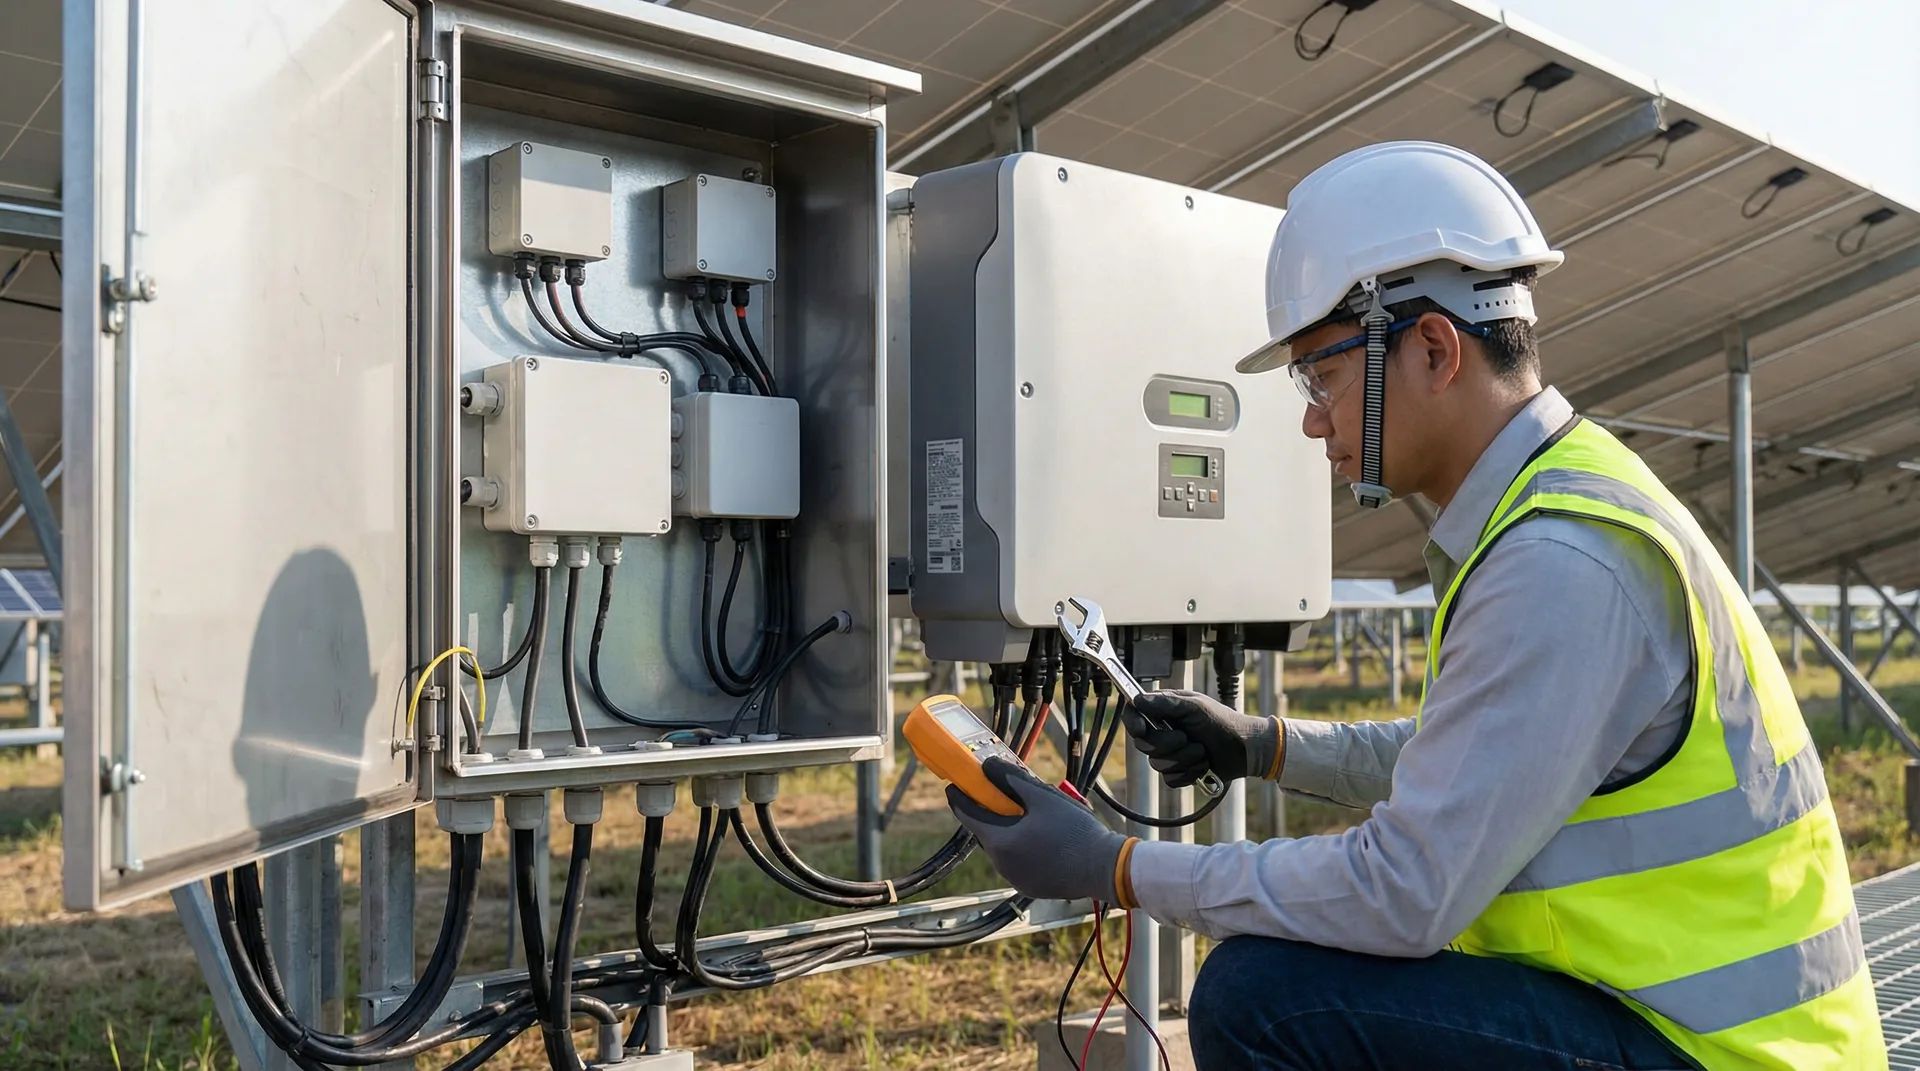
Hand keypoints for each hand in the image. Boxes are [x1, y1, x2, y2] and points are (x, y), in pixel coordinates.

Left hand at [946, 759, 1127, 902]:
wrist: (1106, 868)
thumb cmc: (1075, 831)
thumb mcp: (1043, 797)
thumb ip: (1011, 779)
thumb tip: (987, 766)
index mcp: (1000, 842)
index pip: (967, 815)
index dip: (960, 796)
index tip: (955, 783)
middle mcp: (1002, 865)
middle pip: (986, 831)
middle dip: (991, 810)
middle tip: (1004, 792)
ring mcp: (1016, 879)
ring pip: (1003, 846)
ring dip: (1009, 828)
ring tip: (1032, 813)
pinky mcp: (1031, 886)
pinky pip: (1018, 861)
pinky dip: (1022, 845)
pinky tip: (1043, 835)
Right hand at [1124, 689, 1279, 787]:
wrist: (1246, 749)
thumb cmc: (1223, 722)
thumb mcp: (1195, 706)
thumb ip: (1165, 703)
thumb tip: (1137, 700)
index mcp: (1164, 711)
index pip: (1134, 716)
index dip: (1132, 723)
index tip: (1141, 729)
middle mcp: (1162, 732)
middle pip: (1142, 743)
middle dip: (1167, 743)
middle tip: (1187, 737)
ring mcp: (1170, 754)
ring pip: (1156, 764)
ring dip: (1183, 759)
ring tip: (1202, 751)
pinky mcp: (1179, 773)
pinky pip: (1170, 779)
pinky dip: (1189, 773)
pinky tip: (1204, 765)